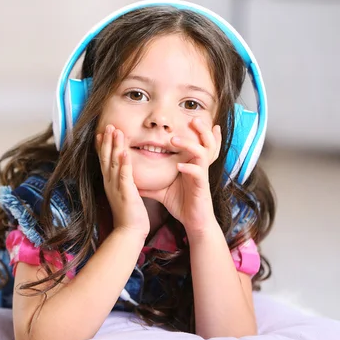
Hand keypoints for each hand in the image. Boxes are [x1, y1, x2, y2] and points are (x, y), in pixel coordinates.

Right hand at [97, 125, 149, 238]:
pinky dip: (124, 164)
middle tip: (108, 125)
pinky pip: (124, 176)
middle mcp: (110, 183)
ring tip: (115, 131)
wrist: (129, 232)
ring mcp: (116, 187)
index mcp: (110, 183)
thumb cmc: (129, 215)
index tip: (102, 132)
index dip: (103, 146)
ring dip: (114, 146)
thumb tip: (124, 173)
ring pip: (114, 163)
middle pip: (106, 158)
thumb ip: (123, 182)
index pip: (105, 160)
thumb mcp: (124, 194)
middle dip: (107, 140)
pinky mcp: (125, 193)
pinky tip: (124, 153)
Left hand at [141, 118, 221, 236]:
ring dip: (189, 144)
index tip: (190, 118)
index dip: (197, 130)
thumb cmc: (181, 203)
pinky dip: (189, 169)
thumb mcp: (163, 189)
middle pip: (206, 142)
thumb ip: (151, 181)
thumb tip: (132, 179)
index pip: (197, 142)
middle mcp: (198, 166)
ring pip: (203, 153)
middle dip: (200, 129)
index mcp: (191, 163)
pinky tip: (180, 167)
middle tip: (192, 119)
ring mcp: (201, 176)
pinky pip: (198, 174)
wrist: (193, 222)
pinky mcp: (202, 187)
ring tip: (174, 140)